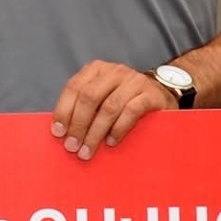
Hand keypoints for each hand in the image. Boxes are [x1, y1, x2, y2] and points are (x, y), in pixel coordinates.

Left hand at [50, 60, 174, 160]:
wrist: (161, 94)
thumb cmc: (124, 99)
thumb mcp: (102, 97)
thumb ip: (84, 107)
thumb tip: (62, 131)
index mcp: (96, 70)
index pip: (74, 87)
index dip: (64, 110)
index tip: (58, 133)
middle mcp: (114, 72)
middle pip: (89, 97)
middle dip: (78, 124)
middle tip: (73, 146)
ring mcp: (134, 81)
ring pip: (109, 107)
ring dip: (95, 132)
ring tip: (88, 150)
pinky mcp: (151, 94)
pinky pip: (131, 111)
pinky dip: (118, 129)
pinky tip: (111, 142)